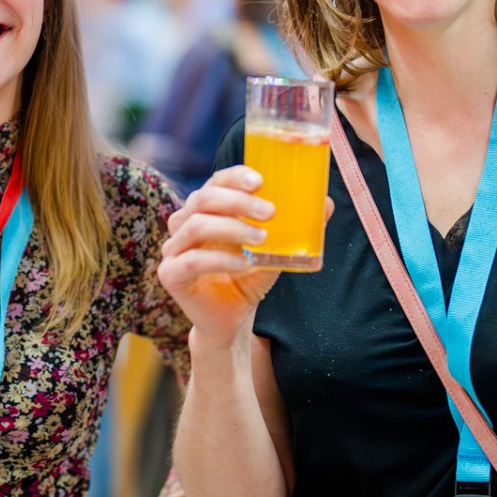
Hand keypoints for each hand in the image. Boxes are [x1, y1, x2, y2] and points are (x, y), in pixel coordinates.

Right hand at [159, 165, 331, 338]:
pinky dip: (220, 259)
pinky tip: (244, 263)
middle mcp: (184, 224)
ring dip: (232, 227)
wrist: (231, 320)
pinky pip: (192, 260)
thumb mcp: (274, 249)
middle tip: (270, 211)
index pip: (215, 182)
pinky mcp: (170, 275)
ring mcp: (173, 249)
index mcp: (206, 211)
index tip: (261, 181)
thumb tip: (326, 203)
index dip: (235, 177)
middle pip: (203, 199)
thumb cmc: (248, 278)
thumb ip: (294, 227)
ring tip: (262, 238)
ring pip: (196, 225)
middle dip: (238, 201)